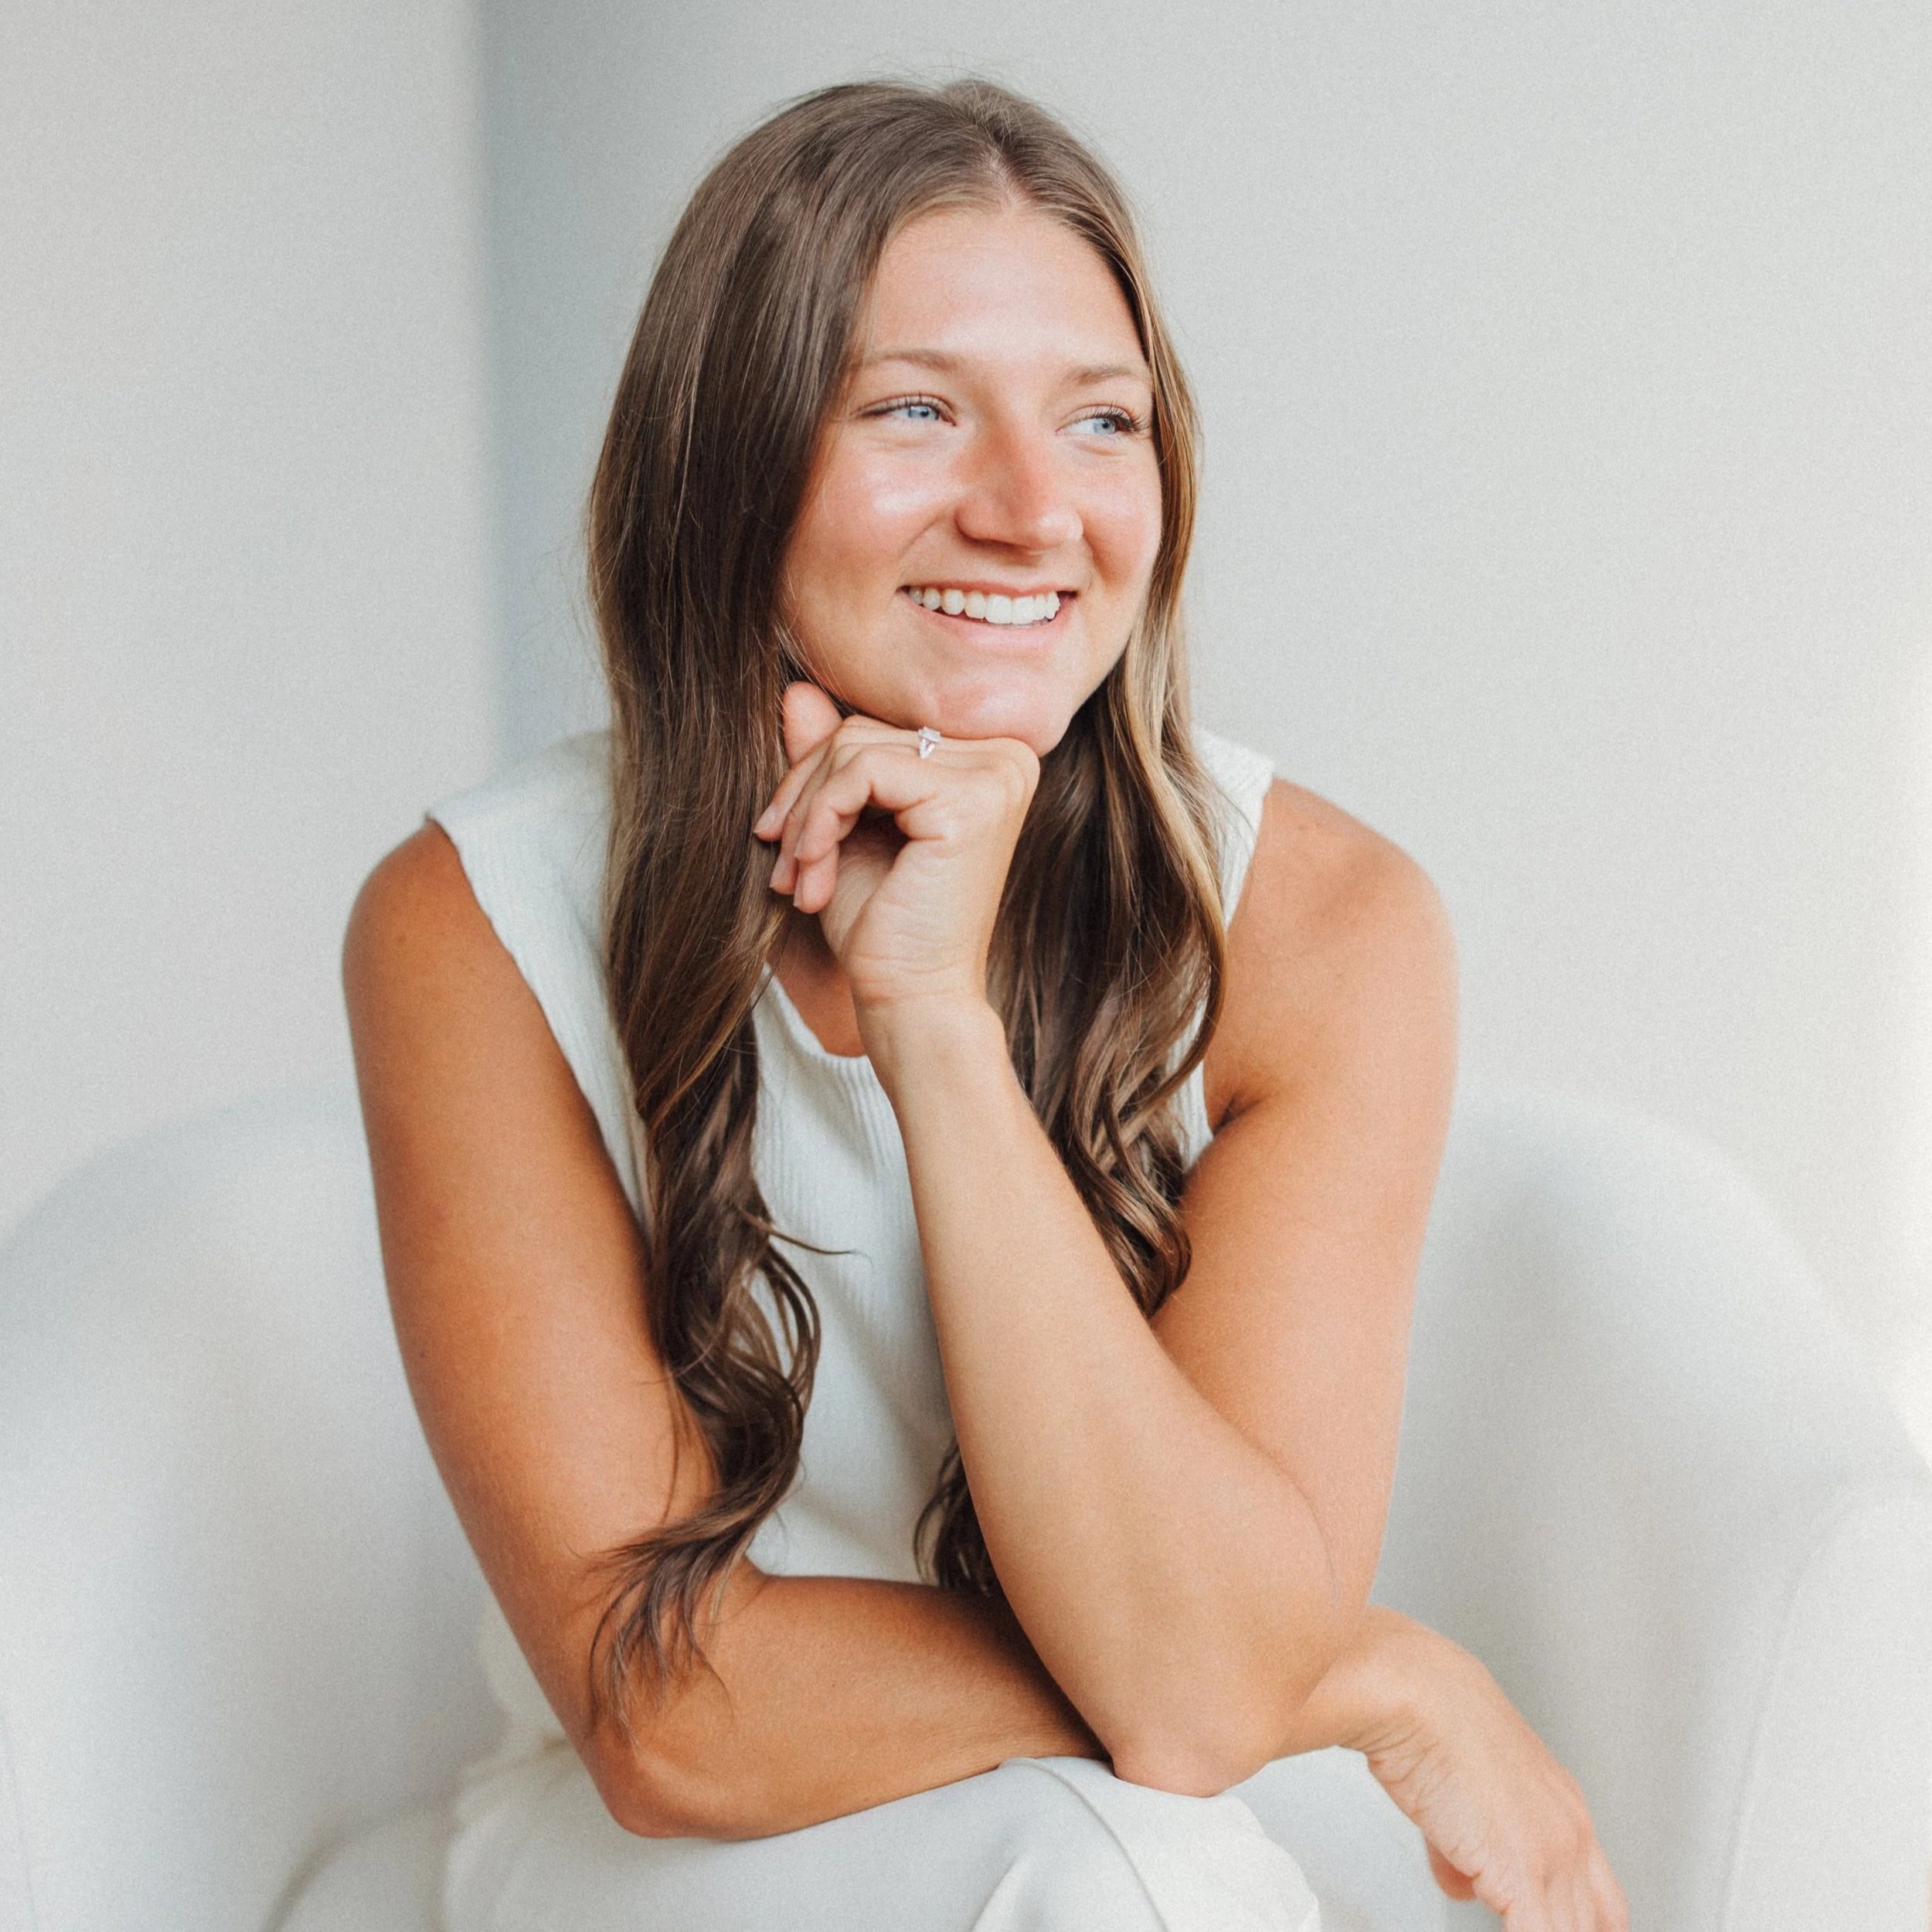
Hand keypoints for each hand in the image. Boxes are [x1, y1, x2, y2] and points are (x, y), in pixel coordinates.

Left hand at [752, 682, 1038, 1025]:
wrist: (911, 1001)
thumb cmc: (885, 927)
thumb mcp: (845, 829)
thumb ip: (829, 761)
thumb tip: (795, 688)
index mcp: (988, 761)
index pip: (875, 728)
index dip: (813, 778)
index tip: (782, 841)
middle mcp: (1006, 757)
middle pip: (861, 731)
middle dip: (803, 798)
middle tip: (784, 868)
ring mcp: (995, 774)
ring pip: (852, 748)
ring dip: (805, 820)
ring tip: (799, 882)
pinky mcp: (970, 798)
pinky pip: (860, 772)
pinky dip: (818, 823)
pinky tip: (814, 879)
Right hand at [1346, 1611, 1628, 1930]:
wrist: (1414, 1693)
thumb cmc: (1426, 1720)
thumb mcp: (1461, 1787)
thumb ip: (1471, 1844)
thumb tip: (1464, 1881)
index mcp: (1563, 1807)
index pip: (1600, 1898)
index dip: (1579, 1922)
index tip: (1551, 1922)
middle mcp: (1570, 1832)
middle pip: (1600, 1921)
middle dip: (1567, 1927)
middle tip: (1523, 1919)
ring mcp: (1553, 1855)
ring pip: (1572, 1930)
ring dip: (1539, 1928)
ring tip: (1500, 1915)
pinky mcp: (1522, 1875)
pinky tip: (1480, 1920)